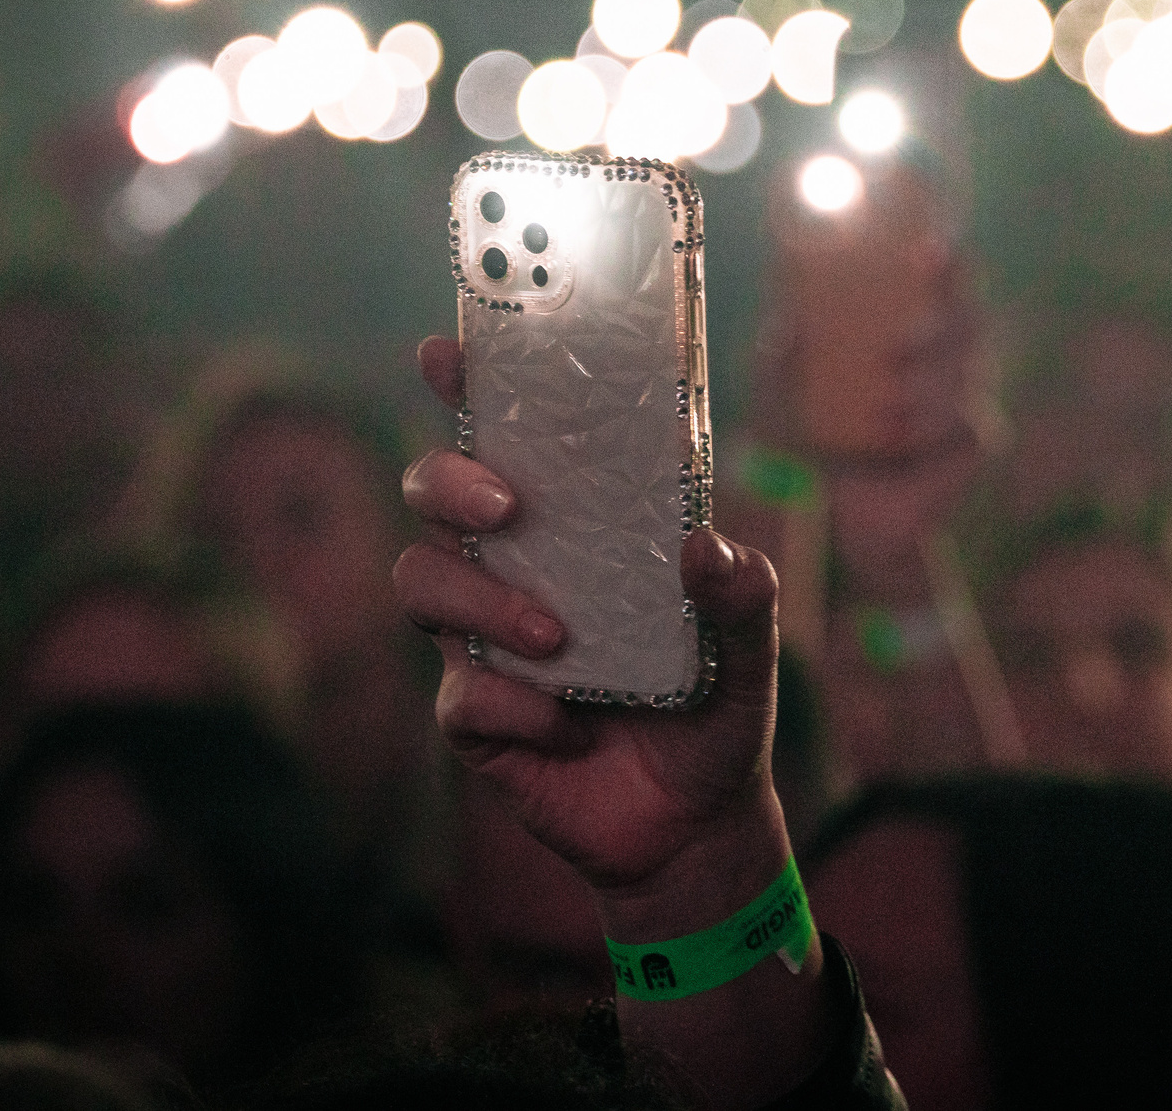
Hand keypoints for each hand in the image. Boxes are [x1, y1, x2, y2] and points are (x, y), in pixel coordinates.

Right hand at [397, 337, 786, 896]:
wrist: (695, 824)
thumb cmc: (714, 707)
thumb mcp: (749, 645)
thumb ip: (742, 592)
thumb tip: (706, 543)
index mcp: (576, 524)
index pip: (511, 436)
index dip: (470, 385)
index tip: (450, 348)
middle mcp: (516, 566)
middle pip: (432, 492)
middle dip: (450, 483)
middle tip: (509, 508)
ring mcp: (484, 638)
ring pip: (422, 583)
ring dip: (483, 600)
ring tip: (556, 637)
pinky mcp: (476, 715)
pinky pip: (459, 694)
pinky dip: (512, 705)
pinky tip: (567, 724)